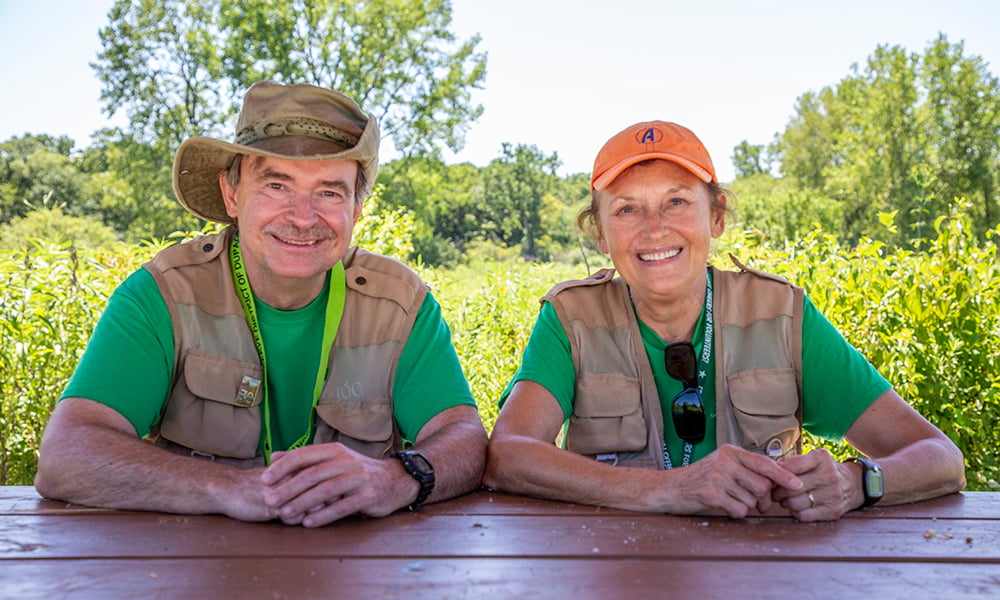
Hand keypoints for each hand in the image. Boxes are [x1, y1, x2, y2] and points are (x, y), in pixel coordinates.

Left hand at [259, 443, 417, 526]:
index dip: (282, 467)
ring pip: (325, 490)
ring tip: (285, 514)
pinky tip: (309, 523)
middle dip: (288, 488)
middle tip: (269, 500)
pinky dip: (324, 515)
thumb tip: (275, 457)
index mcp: (334, 451)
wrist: (394, 480)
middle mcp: (346, 461)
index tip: (264, 479)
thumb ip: (306, 459)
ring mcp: (358, 478)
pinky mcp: (368, 495)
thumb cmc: (357, 471)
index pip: (304, 455)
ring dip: (303, 503)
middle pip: (312, 474)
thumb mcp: (333, 459)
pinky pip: (343, 506)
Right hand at [663, 444, 803, 517]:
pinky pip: (738, 510)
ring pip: (751, 500)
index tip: (797, 485)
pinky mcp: (710, 493)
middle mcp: (725, 461)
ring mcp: (717, 476)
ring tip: (730, 501)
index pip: (764, 463)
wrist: (669, 487)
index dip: (783, 476)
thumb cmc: (700, 478)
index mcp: (731, 451)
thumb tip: (780, 478)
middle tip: (757, 505)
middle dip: (763, 500)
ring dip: (746, 507)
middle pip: (762, 486)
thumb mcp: (723, 465)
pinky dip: (735, 513)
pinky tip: (723, 507)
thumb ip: (746, 468)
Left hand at [771, 448, 858, 520]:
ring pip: (795, 503)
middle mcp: (829, 475)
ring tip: (786, 500)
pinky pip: (804, 516)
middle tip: (775, 492)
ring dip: (786, 503)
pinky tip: (798, 507)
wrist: (853, 484)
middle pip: (791, 488)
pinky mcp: (833, 511)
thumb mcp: (813, 459)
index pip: (792, 466)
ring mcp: (833, 494)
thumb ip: (792, 463)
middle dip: (778, 492)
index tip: (773, 478)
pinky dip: (796, 513)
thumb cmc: (824, 471)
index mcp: (822, 458)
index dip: (777, 474)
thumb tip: (769, 473)